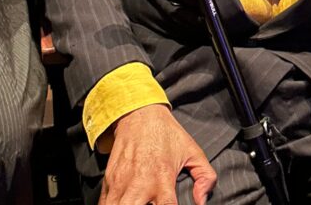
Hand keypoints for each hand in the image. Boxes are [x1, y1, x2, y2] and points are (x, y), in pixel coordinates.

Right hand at [100, 104, 216, 204]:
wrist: (139, 114)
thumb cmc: (166, 134)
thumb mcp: (193, 152)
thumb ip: (205, 177)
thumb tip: (202, 200)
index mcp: (162, 179)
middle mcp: (140, 183)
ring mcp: (121, 183)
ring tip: (137, 204)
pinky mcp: (109, 180)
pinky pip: (105, 203)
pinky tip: (124, 203)